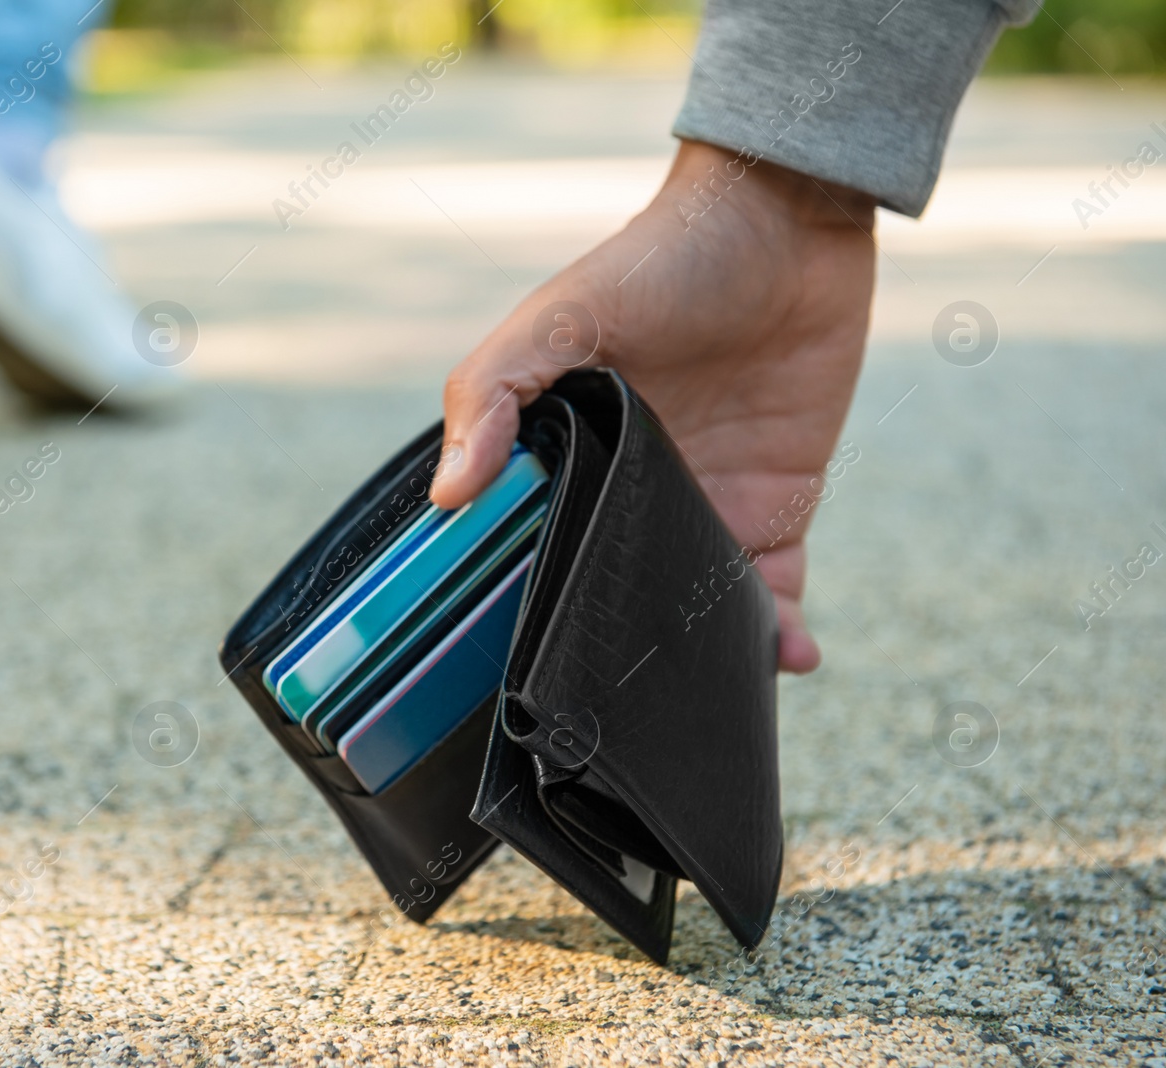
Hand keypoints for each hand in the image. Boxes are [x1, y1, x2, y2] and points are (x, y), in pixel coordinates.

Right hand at [430, 140, 877, 672]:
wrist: (784, 220)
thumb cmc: (656, 261)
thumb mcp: (555, 319)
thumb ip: (490, 395)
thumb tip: (447, 497)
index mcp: (565, 462)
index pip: (532, 553)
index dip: (524, 612)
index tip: (519, 677)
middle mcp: (632, 495)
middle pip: (616, 598)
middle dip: (618, 659)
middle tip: (619, 718)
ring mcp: (706, 505)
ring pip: (695, 613)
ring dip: (704, 660)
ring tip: (705, 700)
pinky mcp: (778, 505)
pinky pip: (776, 591)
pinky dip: (782, 634)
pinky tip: (786, 654)